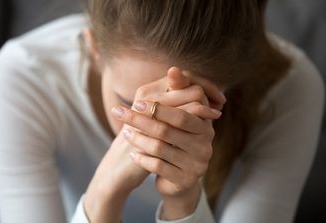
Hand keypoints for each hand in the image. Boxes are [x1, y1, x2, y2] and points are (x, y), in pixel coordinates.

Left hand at [118, 67, 225, 219]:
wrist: (182, 178)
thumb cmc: (178, 141)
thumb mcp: (179, 119)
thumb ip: (177, 95)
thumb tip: (173, 69)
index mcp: (205, 127)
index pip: (182, 113)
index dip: (158, 107)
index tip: (136, 101)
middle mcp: (205, 146)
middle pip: (167, 129)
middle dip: (141, 120)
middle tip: (121, 113)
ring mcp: (196, 165)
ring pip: (160, 148)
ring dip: (138, 139)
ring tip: (124, 133)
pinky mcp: (185, 180)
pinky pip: (158, 167)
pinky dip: (142, 158)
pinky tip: (133, 153)